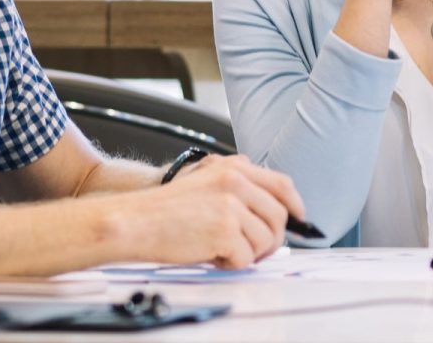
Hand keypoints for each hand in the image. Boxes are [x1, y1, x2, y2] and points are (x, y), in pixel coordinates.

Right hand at [147, 155, 304, 267]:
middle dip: (272, 240)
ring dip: (249, 253)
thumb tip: (271, 208)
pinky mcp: (224, 230)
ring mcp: (231, 205)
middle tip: (253, 251)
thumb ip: (238, 185)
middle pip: (279, 217)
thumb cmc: (166, 209)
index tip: (297, 219)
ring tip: (222, 250)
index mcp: (234, 168)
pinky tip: (211, 255)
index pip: (282, 185)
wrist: (135, 221)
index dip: (295, 205)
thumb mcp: (205, 180)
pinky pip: (246, 258)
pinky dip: (231, 264)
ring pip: (265, 241)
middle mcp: (236, 182)